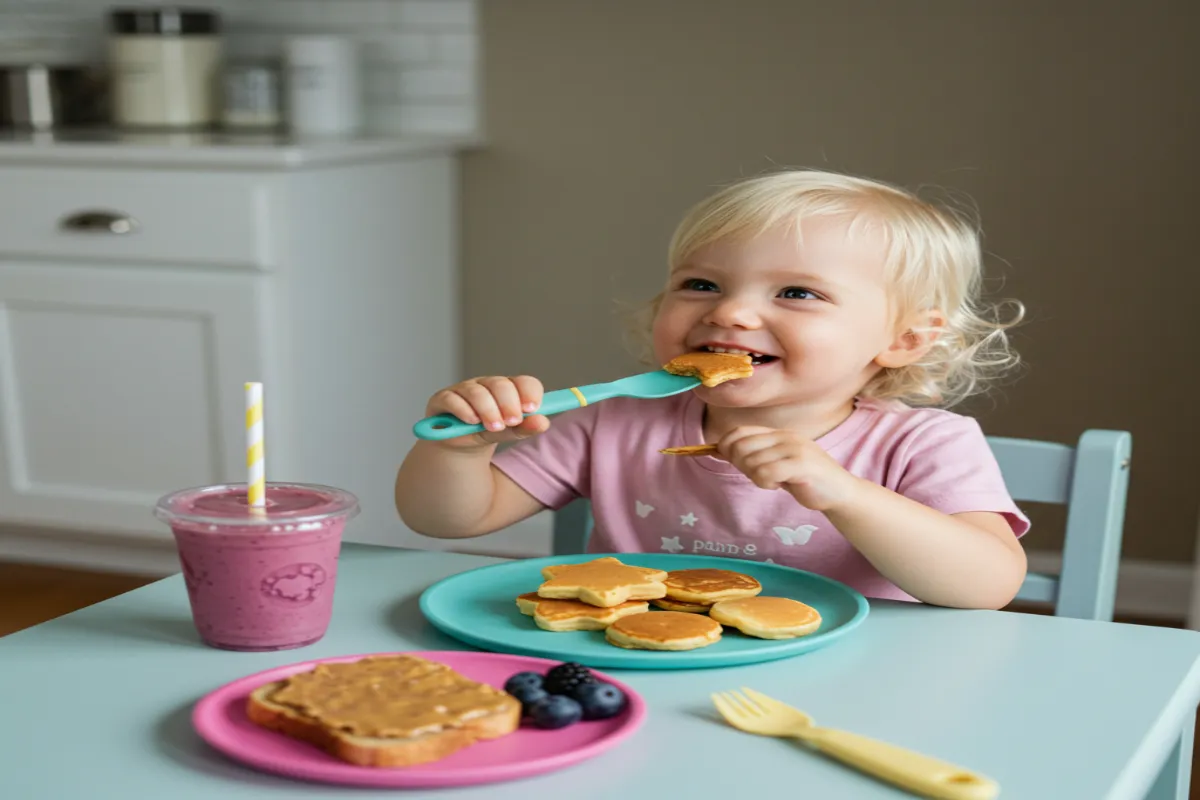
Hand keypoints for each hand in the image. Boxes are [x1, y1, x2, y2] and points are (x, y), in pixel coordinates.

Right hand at [425, 375, 549, 448]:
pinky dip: (464, 410)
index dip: (529, 393)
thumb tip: (543, 422)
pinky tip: (471, 421)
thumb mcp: (508, 433)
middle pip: (501, 385)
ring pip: (477, 392)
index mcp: (508, 389)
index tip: (532, 409)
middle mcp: (486, 385)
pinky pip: (452, 399)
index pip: (524, 382)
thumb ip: (524, 428)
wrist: (458, 448)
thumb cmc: (486, 433)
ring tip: (494, 427)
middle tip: (513, 421)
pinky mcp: (443, 399)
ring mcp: (463, 390)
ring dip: (488, 410)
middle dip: (509, 404)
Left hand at [717, 426, 861, 511]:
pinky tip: (779, 485)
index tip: (731, 462)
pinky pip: (765, 473)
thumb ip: (754, 454)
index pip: (739, 431)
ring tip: (774, 481)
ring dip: (756, 478)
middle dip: (740, 465)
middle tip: (758, 475)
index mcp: (778, 434)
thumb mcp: (778, 461)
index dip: (726, 446)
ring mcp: (794, 449)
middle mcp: (785, 437)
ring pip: (752, 462)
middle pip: (741, 446)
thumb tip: (719, 449)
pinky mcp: (801, 465)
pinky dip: (765, 483)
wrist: (840, 492)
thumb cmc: (805, 479)